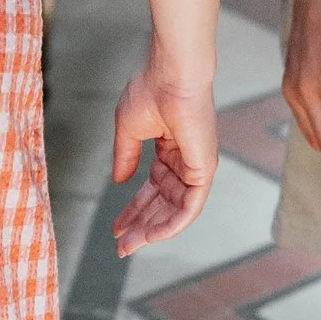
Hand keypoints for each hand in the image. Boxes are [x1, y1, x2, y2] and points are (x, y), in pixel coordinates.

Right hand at [111, 49, 218, 253]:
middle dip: (140, 226)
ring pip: (176, 211)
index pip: (152, 189)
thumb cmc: (151, 90)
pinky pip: (190, 207)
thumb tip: (119, 182)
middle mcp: (184, 161)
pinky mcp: (204, 170)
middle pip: (162, 204)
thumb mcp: (129, 130)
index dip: (133, 209)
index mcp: (169, 149)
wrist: (172, 73)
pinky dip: (171, 224)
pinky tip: (151, 236)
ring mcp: (196, 167)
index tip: (116, 228)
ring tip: (130, 245)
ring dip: (152, 231)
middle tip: (121, 246)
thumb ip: (125, 157)